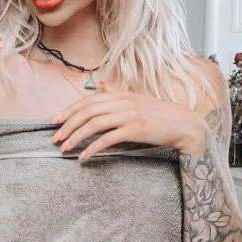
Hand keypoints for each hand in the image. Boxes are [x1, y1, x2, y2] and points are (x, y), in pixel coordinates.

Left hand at [50, 80, 204, 160]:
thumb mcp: (138, 100)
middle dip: (68, 124)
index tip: (55, 120)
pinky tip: (84, 157)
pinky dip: (93, 148)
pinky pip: (107, 139)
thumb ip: (117, 94)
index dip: (69, 110)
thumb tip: (100, 85)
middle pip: (87, 111)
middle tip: (56, 138)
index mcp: (122, 94)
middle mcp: (124, 102)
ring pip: (94, 125)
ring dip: (76, 137)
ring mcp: (130, 115)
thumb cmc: (161, 115)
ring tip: (65, 148)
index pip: (88, 100)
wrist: (186, 125)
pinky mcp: (135, 130)